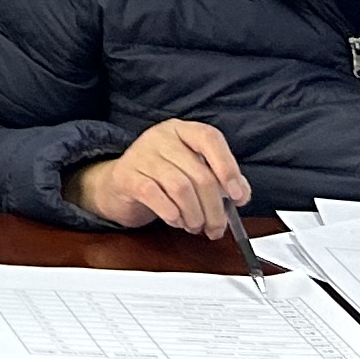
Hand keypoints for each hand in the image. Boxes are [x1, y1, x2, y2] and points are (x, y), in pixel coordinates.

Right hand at [64, 121, 248, 240]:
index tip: (237, 196)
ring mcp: (141, 154)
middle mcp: (160, 137)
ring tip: (195, 226)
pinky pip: (155, 196)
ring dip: (194, 215)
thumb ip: (219, 179)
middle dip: (214, 209)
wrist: (118, 185)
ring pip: (181, 188)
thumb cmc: (161, 179)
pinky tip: (175, 220)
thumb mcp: (192, 172)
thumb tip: (241, 194)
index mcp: (181, 131)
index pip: (209, 138)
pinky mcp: (126, 175)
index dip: (228, 167)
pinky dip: (172, 214)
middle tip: (216, 228)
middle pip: (199, 174)